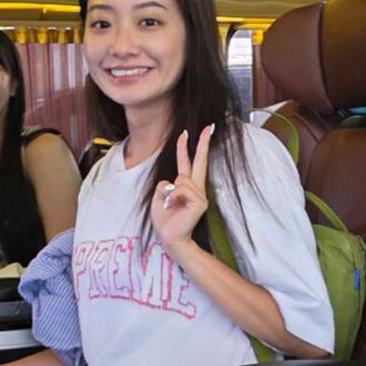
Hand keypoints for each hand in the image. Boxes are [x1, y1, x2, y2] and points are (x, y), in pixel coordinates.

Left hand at [151, 125, 213, 254]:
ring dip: (171, 192)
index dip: (186, 147)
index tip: (187, 132)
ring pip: (181, 179)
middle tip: (208, 126)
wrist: (170, 238)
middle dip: (203, 143)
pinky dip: (174, 197)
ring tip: (171, 206)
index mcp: (185, 187)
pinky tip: (175, 207)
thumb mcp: (158, 198)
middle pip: (200, 161)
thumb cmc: (165, 221)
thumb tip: (174, 182)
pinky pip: (182, 189)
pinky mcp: (201, 201)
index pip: (186, 163)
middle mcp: (195, 188)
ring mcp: (200, 194)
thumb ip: (164, 185)